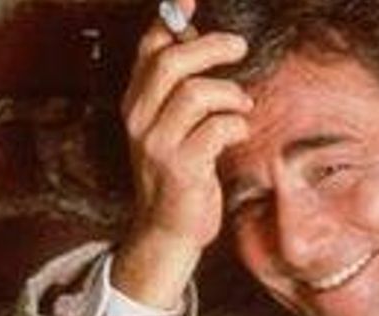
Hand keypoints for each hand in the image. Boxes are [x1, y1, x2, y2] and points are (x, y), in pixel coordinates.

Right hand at [113, 0, 251, 308]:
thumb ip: (182, 90)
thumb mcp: (172, 128)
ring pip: (198, 93)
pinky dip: (237, 125)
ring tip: (242, 108)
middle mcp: (139, 119)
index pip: (148, 49)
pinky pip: (218, 128)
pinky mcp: (181, 167)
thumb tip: (204, 43)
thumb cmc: (181, 173)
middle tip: (239, 47)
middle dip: (212, 47)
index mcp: (136, 103)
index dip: (170, 20)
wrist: (168, 230)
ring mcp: (157, 144)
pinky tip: (239, 133)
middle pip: (171, 63)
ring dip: (231, 95)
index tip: (188, 1)